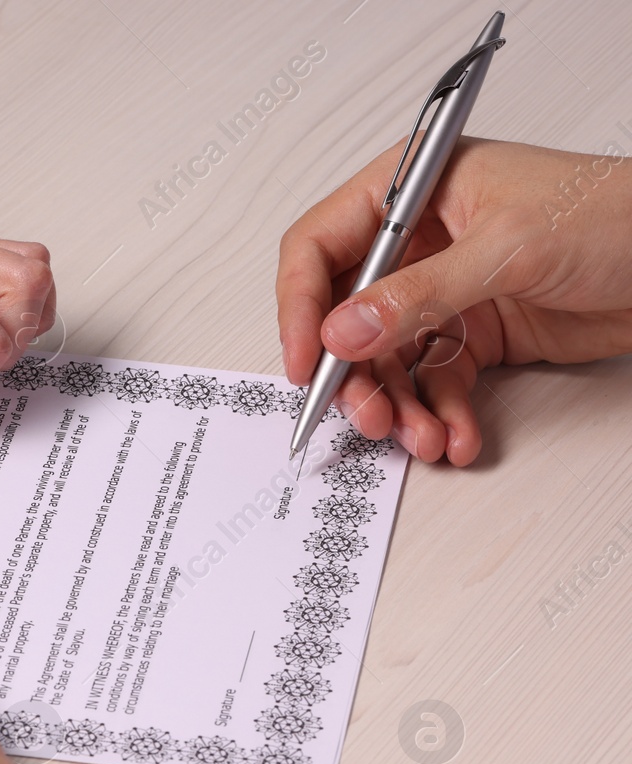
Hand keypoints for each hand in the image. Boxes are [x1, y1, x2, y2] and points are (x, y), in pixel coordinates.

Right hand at [277, 137, 631, 464]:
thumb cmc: (619, 215)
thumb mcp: (509, 248)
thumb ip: (419, 294)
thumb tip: (343, 331)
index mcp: (413, 189)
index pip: (320, 246)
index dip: (300, 305)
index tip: (306, 361)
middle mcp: (420, 239)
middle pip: (345, 316)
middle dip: (355, 375)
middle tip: (368, 416)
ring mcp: (446, 289)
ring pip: (388, 361)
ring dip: (400, 406)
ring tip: (421, 438)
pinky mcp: (476, 332)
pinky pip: (435, 383)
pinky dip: (441, 414)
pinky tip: (455, 435)